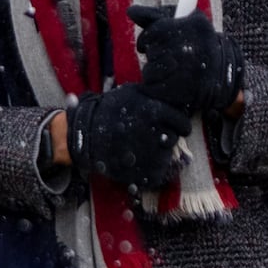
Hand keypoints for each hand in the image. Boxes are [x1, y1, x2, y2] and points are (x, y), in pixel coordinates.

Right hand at [70, 85, 194, 193]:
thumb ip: (155, 96)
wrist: (84, 134)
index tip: (173, 127)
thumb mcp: (132, 92)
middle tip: (151, 136)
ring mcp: (149, 156)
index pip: (183, 123)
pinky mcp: (142, 174)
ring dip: (158, 154)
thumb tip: (173, 97)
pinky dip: (151, 171)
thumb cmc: (108, 110)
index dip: (179, 125)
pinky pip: (157, 175)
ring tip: (141, 148)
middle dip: (166, 138)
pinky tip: (138, 162)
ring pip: (167, 157)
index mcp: (156, 112)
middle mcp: (156, 133)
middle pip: (174, 139)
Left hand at [131, 6, 245, 126]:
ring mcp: (186, 73)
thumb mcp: (186, 22)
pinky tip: (171, 82)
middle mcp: (191, 50)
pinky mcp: (178, 92)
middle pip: (151, 50)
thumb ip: (156, 16)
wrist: (221, 76)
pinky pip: (151, 86)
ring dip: (155, 69)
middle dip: (155, 52)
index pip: (154, 31)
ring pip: (149, 69)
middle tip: (170, 55)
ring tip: (172, 69)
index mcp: (194, 27)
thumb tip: (130, 11)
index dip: (149, 36)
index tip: (152, 40)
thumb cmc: (197, 44)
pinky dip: (156, 85)